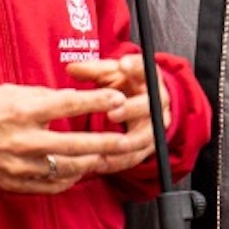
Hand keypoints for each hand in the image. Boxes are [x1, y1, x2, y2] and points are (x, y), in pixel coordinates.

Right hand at [0, 83, 144, 193]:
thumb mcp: (12, 93)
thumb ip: (44, 98)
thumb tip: (73, 99)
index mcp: (24, 112)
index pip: (68, 104)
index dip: (97, 101)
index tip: (119, 97)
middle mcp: (25, 140)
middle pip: (75, 144)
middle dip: (105, 142)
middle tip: (126, 139)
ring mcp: (22, 165)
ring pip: (68, 168)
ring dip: (91, 162)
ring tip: (105, 155)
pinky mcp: (18, 183)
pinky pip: (53, 185)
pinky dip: (70, 178)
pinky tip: (79, 170)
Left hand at [63, 56, 161, 176]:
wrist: (141, 104)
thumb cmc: (123, 85)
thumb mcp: (110, 73)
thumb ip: (93, 70)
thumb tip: (71, 69)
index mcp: (148, 78)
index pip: (147, 69)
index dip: (136, 67)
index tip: (123, 65)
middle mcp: (157, 101)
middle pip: (151, 105)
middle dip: (132, 109)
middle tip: (112, 114)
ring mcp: (155, 125)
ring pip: (146, 136)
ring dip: (127, 142)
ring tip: (106, 146)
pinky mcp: (148, 146)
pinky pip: (136, 157)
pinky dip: (118, 161)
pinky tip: (100, 164)